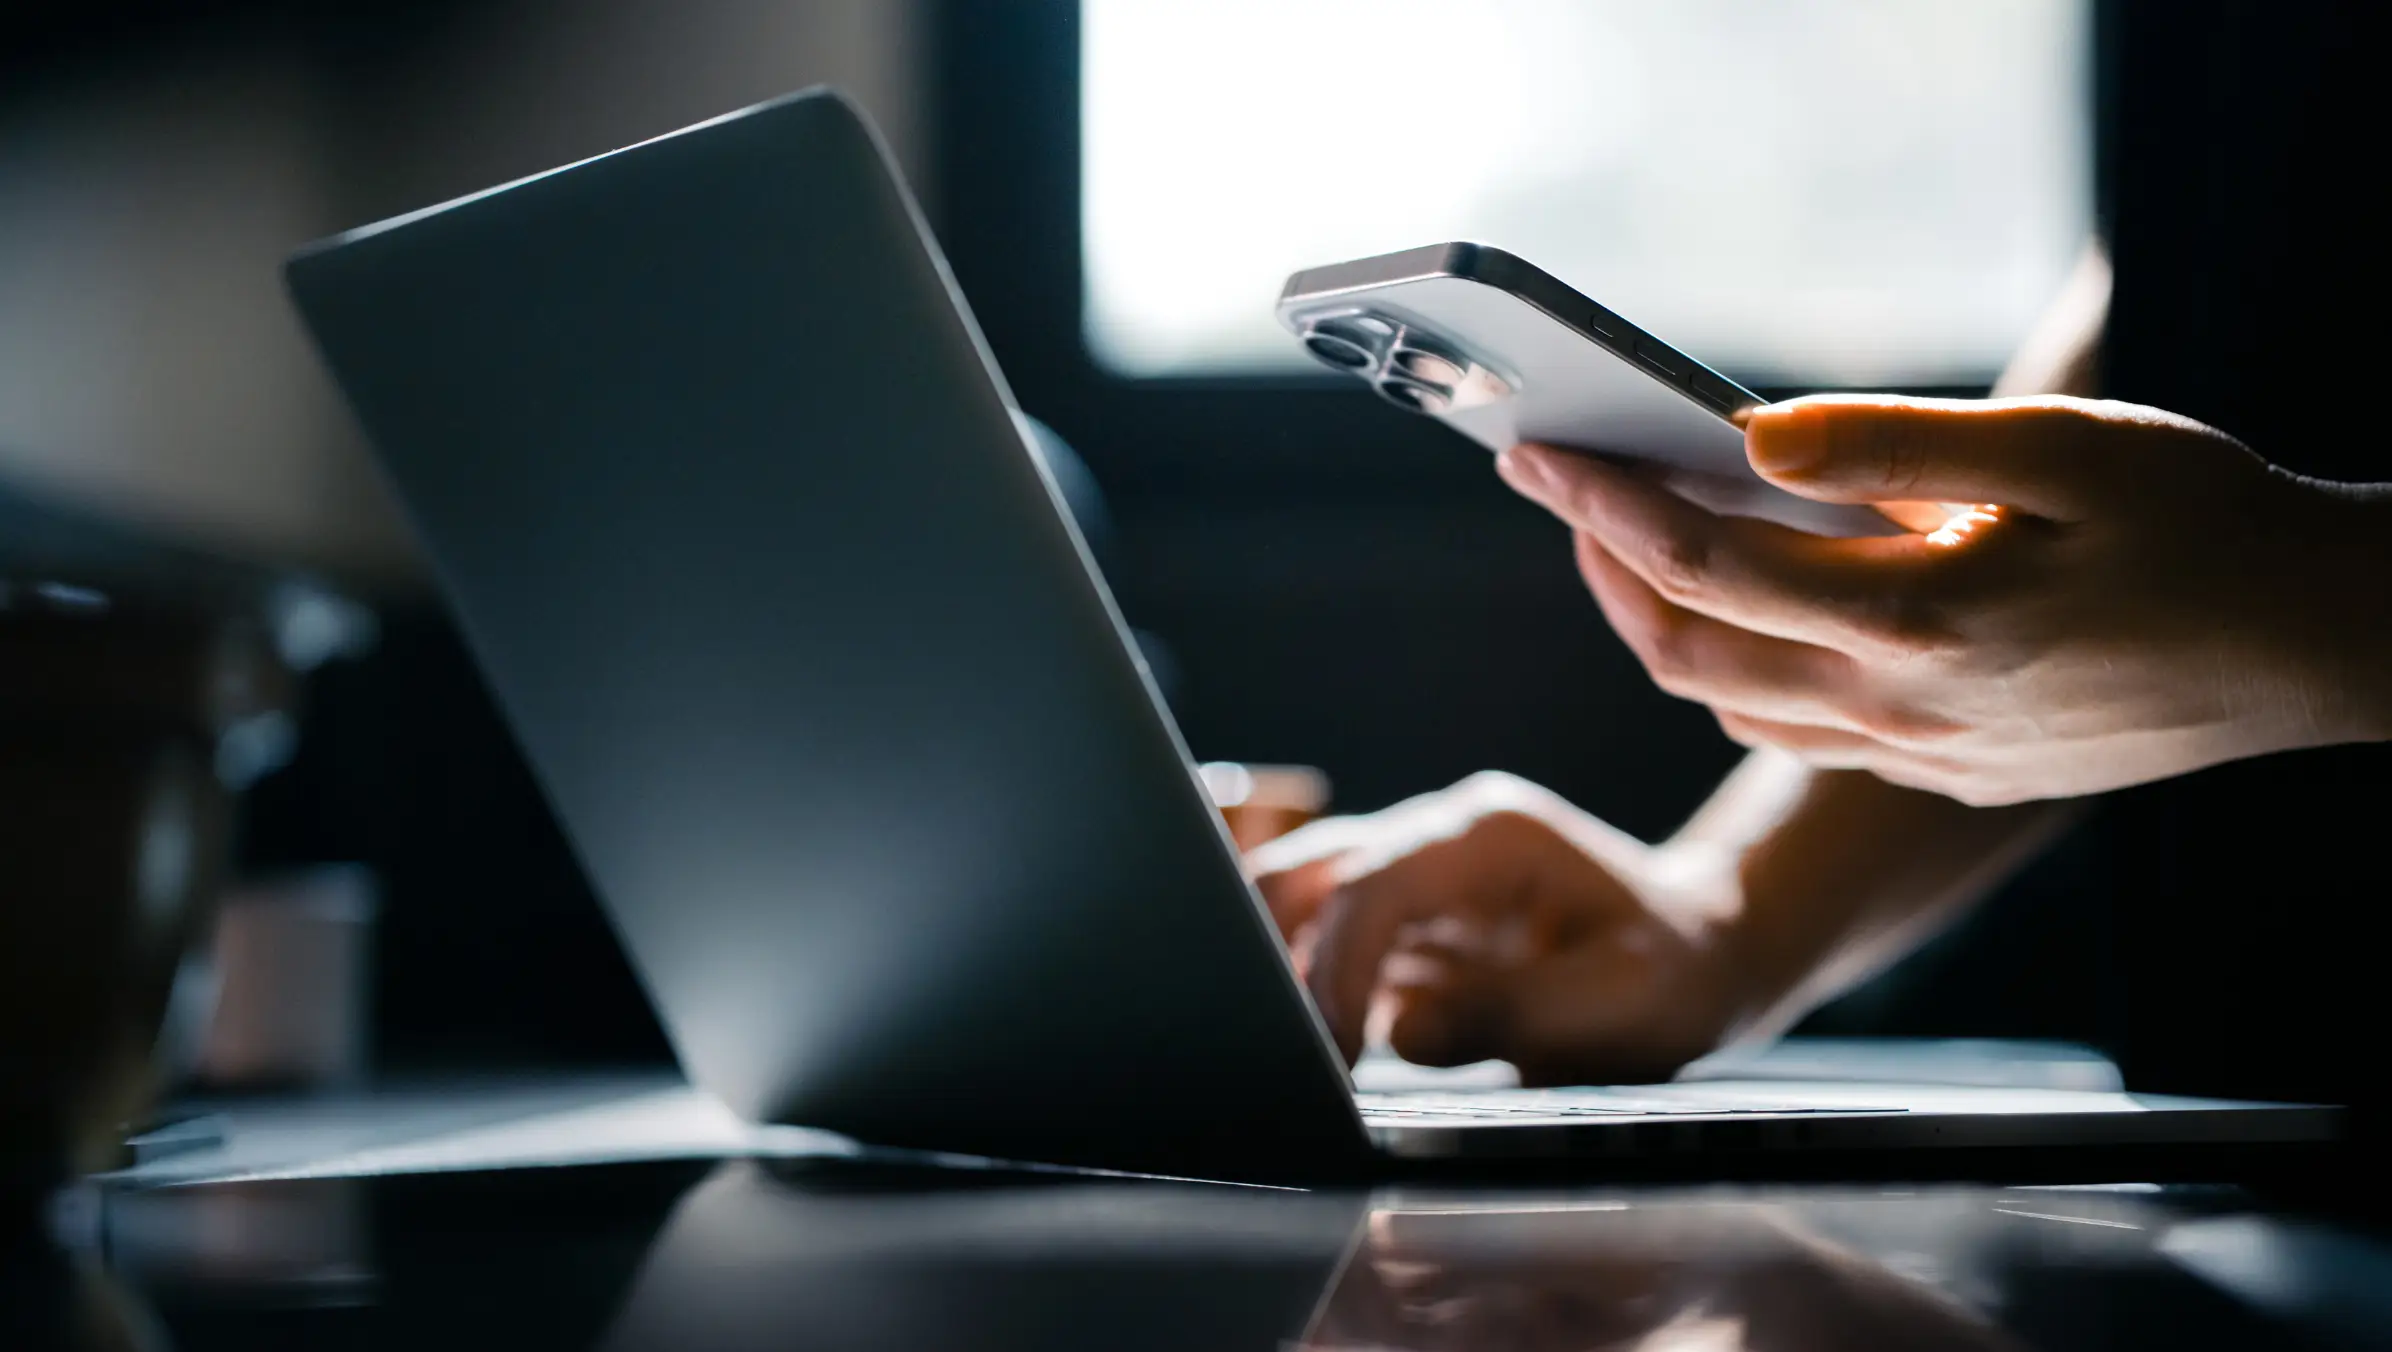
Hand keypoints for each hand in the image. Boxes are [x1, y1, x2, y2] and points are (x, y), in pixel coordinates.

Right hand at [1246, 772, 1748, 1082]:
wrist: (1703, 952)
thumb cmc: (1669, 975)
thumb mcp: (1614, 1004)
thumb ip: (1509, 1014)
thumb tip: (1400, 1036)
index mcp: (1488, 837)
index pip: (1372, 884)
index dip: (1334, 968)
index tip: (1329, 1052)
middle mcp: (1440, 839)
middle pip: (1311, 871)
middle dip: (1270, 951)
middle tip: (1273, 1045)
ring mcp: (1419, 877)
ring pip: (1304, 902)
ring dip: (1285, 973)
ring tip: (1290, 1052)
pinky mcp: (1410, 923)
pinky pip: (1333, 947)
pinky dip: (1311, 992)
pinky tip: (1319, 1050)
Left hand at [1496, 395, 2391, 804]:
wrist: (2318, 645)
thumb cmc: (2206, 526)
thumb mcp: (2065, 447)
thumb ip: (1894, 443)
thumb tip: (1750, 439)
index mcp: (1914, 618)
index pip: (1700, 563)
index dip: (1603, 503)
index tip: (1539, 450)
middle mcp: (1899, 706)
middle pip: (1686, 651)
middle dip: (1602, 567)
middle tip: (1562, 488)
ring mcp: (1923, 754)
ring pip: (1734, 704)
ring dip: (1662, 626)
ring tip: (1634, 542)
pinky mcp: (1954, 771)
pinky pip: (1802, 736)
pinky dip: (1741, 673)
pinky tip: (1746, 618)